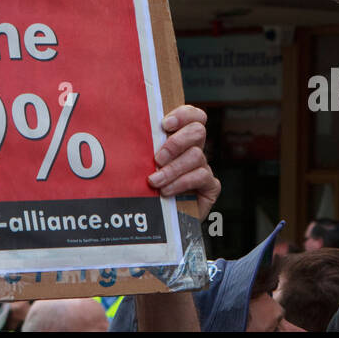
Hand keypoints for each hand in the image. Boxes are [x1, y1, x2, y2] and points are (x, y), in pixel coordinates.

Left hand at [147, 105, 220, 220]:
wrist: (160, 222)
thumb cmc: (148, 188)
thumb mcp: (144, 163)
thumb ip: (144, 147)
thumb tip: (127, 130)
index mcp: (181, 138)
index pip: (193, 116)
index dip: (183, 115)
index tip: (164, 124)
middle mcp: (195, 149)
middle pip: (197, 131)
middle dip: (176, 143)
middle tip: (157, 159)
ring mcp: (204, 167)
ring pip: (196, 156)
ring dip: (172, 169)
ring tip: (155, 181)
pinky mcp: (210, 186)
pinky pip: (201, 176)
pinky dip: (181, 183)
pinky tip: (167, 191)